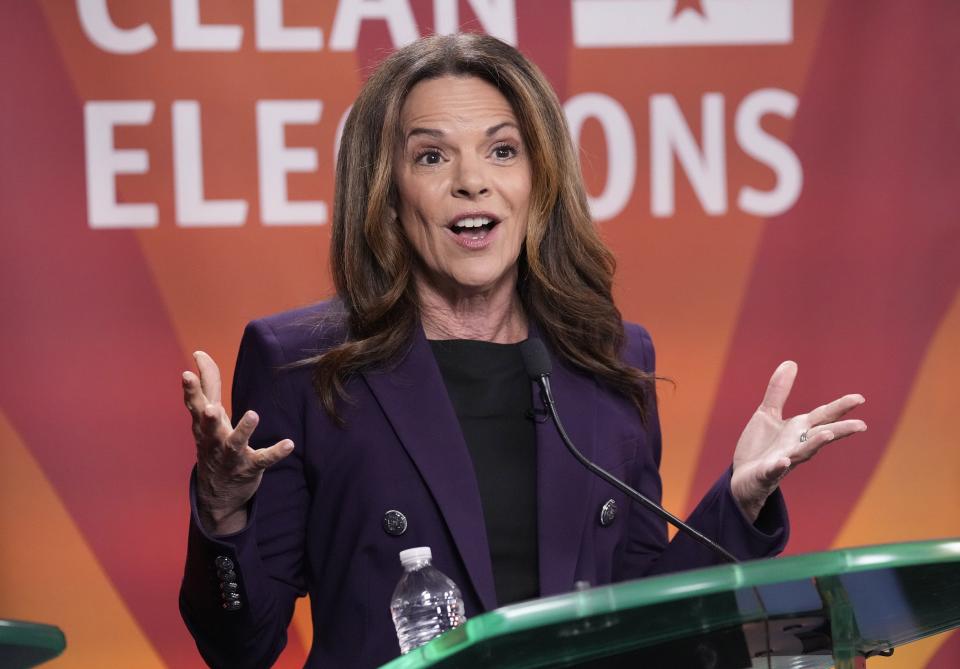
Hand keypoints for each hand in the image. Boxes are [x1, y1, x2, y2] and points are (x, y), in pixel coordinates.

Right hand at [182, 351, 293, 534]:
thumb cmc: (213, 442)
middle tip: (211, 408)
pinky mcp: (249, 468)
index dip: (190, 391)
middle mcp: (214, 440)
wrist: (217, 493)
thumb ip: (207, 384)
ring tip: (253, 414)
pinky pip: (263, 460)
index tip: (186, 374)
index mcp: (203, 425)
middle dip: (208, 417)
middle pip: (208, 427)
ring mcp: (230, 456)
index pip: (194, 406)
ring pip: (235, 443)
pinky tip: (289, 444)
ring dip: (243, 430)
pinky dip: (275, 452)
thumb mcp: (208, 414)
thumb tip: (198, 353)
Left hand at [730, 361, 866, 522]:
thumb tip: (791, 362)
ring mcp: (783, 460)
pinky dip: (778, 466)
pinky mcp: (766, 473)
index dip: (840, 407)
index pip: (823, 416)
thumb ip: (779, 391)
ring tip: (828, 434)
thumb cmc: (761, 446)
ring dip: (816, 444)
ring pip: (803, 453)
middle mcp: (796, 445)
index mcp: (798, 430)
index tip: (860, 398)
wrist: (742, 477)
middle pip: (821, 435)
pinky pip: (773, 470)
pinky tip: (783, 461)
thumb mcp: (767, 414)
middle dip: (840, 430)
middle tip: (861, 425)